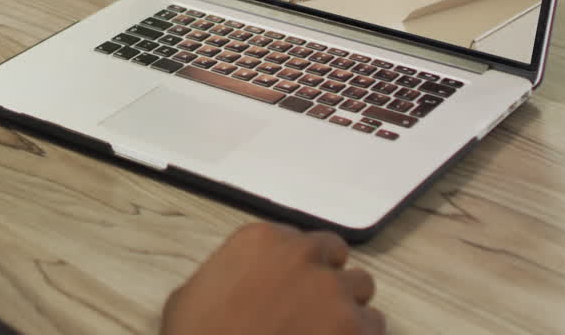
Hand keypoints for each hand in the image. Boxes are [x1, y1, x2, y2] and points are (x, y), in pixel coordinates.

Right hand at [162, 223, 383, 334]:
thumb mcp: (190, 296)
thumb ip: (226, 276)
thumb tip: (234, 288)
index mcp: (261, 240)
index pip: (299, 239)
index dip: (298, 264)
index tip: (292, 283)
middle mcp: (302, 256)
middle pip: (335, 255)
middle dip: (327, 277)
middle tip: (312, 306)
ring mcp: (332, 292)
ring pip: (361, 287)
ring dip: (347, 306)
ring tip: (328, 330)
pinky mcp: (354, 328)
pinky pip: (374, 325)